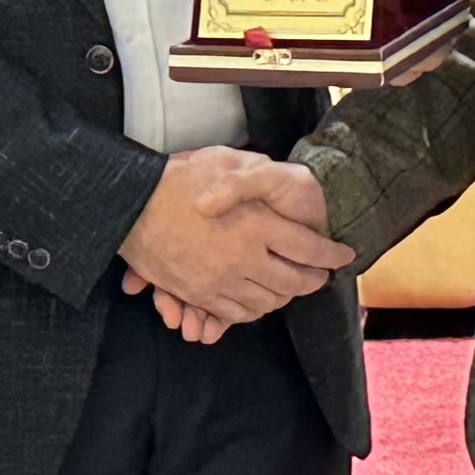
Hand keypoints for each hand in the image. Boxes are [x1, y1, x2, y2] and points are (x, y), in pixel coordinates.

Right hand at [117, 147, 349, 329]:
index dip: (333, 254)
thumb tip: (285, 185)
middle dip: (315, 280)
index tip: (344, 254)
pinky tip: (261, 299)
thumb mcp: (225, 161)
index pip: (310, 249)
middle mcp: (243, 257)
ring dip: (287, 296)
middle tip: (322, 275)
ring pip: (269, 301)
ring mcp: (221, 280)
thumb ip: (258, 175)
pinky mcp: (200, 295)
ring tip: (295, 286)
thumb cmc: (178, 177)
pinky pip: (237, 313)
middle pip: (295, 282)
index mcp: (256, 224)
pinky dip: (255, 309)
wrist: (129, 205)